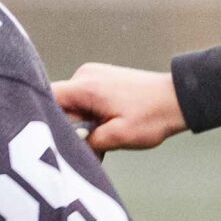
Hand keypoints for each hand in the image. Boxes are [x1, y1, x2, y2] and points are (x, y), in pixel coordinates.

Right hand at [52, 64, 185, 153]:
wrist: (177, 99)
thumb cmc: (152, 116)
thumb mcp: (119, 137)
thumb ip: (88, 142)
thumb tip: (68, 146)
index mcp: (86, 86)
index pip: (47, 97)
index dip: (42, 118)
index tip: (48, 137)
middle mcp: (84, 75)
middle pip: (58, 104)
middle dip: (67, 127)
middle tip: (88, 144)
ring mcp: (92, 75)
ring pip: (71, 104)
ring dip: (80, 123)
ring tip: (103, 137)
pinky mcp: (100, 79)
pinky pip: (82, 100)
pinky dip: (89, 116)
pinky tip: (105, 127)